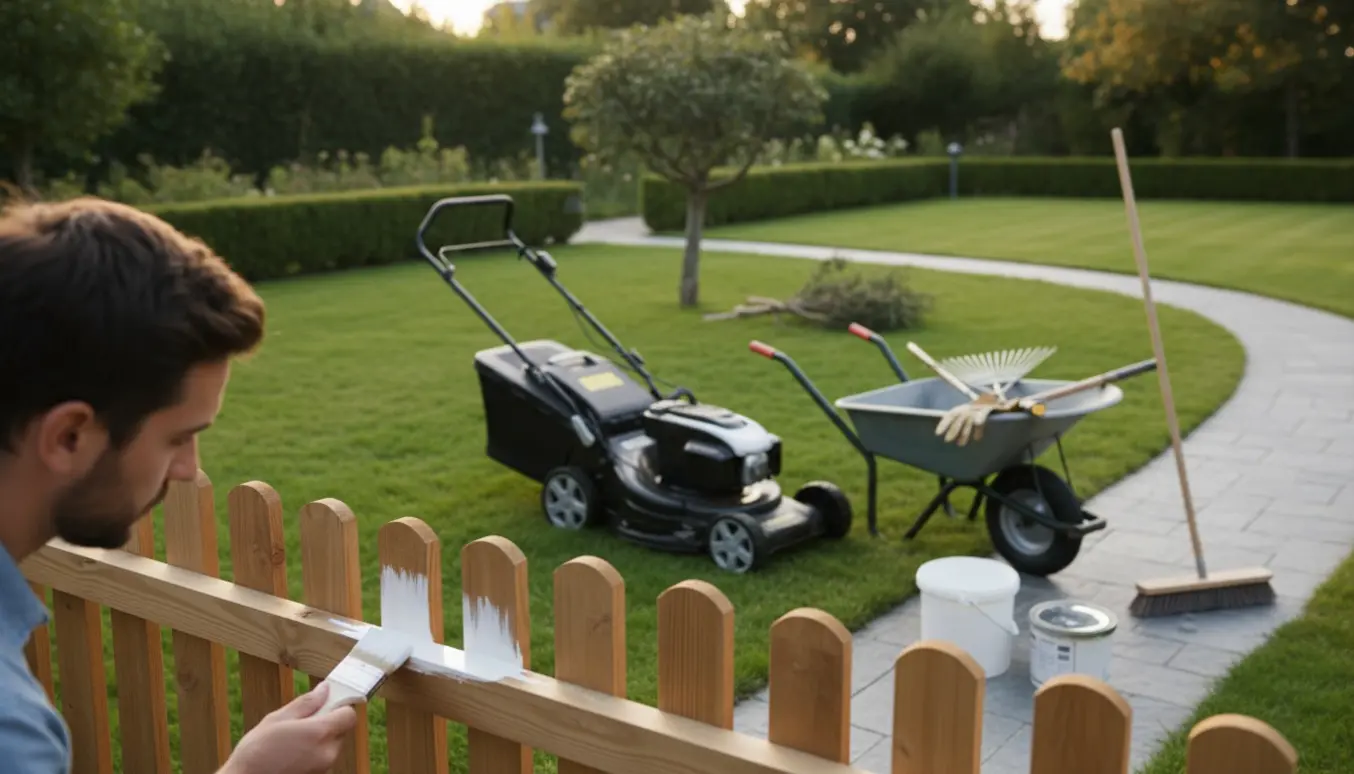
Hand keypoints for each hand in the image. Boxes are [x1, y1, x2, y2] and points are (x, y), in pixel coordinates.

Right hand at [220, 682, 358, 773]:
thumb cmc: (256, 752)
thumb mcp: (277, 719)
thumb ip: (306, 703)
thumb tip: (324, 689)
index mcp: (320, 733)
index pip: (349, 715)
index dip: (339, 707)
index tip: (326, 704)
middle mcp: (327, 753)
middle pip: (340, 731)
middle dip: (326, 724)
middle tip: (301, 724)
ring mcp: (324, 768)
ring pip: (330, 747)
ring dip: (319, 741)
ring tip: (291, 743)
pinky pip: (322, 760)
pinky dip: (313, 755)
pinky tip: (292, 755)